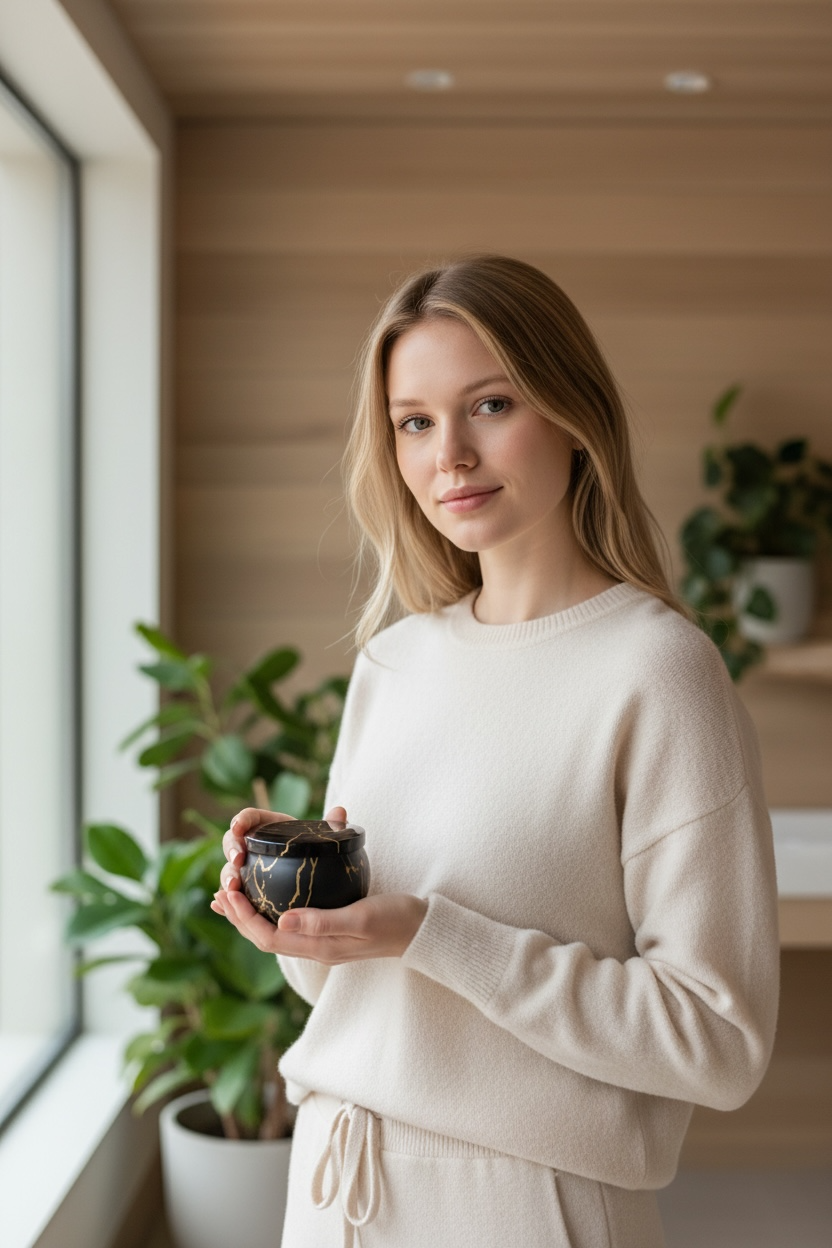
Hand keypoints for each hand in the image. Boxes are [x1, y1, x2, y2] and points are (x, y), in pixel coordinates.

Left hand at [212, 804, 428, 961]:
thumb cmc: (395, 921)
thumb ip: (323, 921)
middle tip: (222, 889)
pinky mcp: (329, 930)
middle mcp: (316, 949)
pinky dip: (270, 910)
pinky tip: (267, 896)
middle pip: (265, 937)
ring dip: (250, 914)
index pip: (268, 937)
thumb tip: (283, 920)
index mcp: (319, 948)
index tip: (230, 891)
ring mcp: (322, 941)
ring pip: (275, 931)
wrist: (422, 930)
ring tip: (232, 894)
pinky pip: (289, 923)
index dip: (244, 918)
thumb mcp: (361, 917)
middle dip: (239, 916)